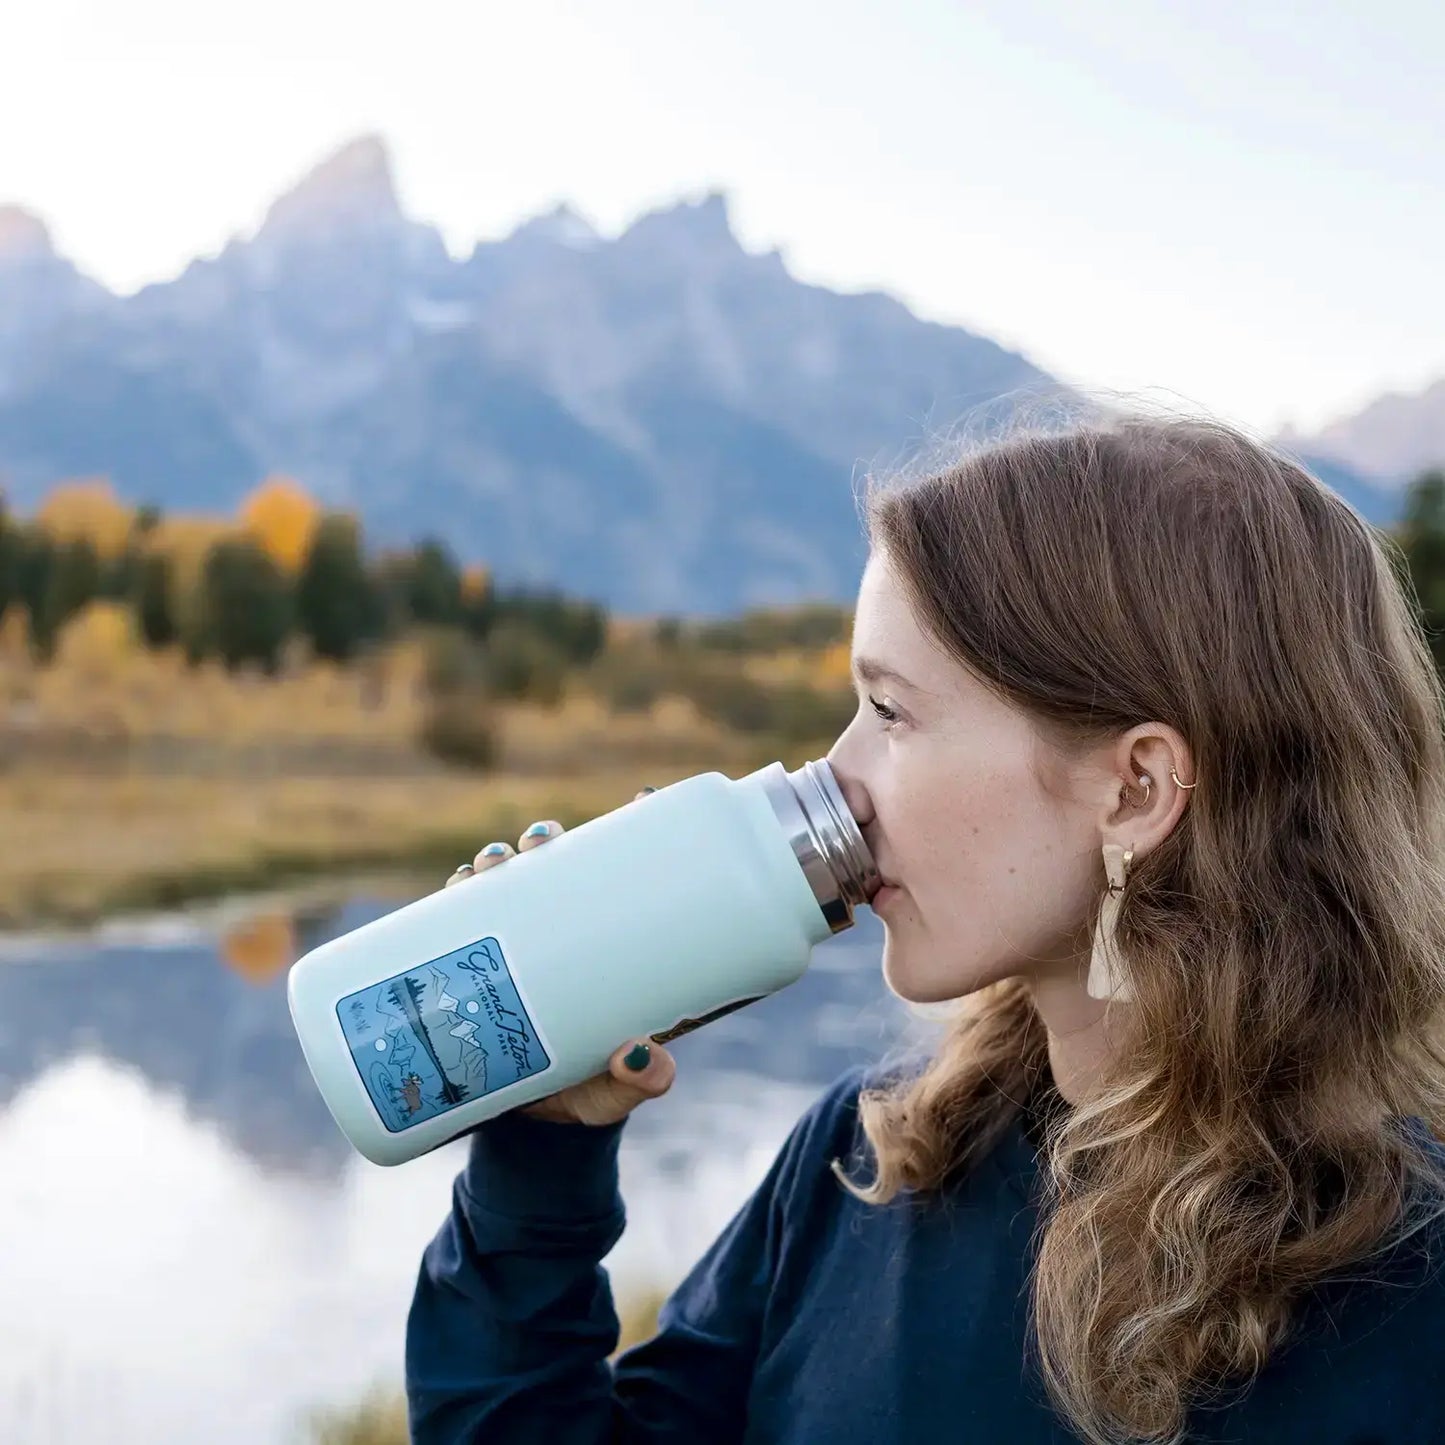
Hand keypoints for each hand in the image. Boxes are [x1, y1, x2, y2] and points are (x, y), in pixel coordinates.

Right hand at [443, 789, 676, 1126]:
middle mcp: (562, 934)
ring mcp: (515, 946)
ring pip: (504, 884)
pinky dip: (454, 897)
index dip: (635, 828)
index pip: (625, 874)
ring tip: (492, 863)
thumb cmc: (588, 1097)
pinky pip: (458, 921)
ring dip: (496, 860)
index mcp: (610, 946)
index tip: (642, 798)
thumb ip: (639, 1081)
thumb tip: (642, 1057)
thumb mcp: (616, 1091)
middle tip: (542, 840)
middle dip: (546, 838)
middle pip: (556, 866)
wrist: (527, 1132)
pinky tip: (454, 886)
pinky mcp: (473, 968)